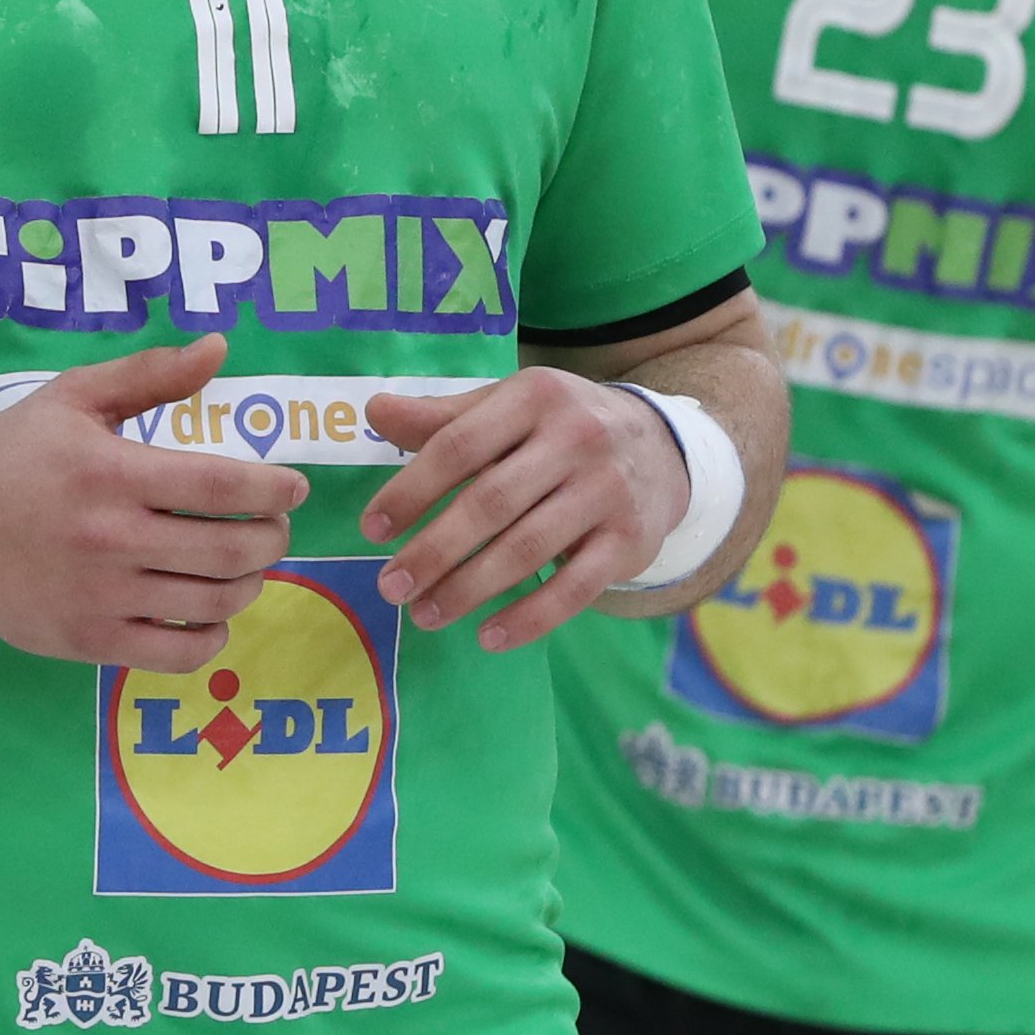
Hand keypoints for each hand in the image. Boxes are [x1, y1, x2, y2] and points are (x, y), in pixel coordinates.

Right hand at [0, 332, 301, 669]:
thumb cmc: (12, 456)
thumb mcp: (73, 398)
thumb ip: (150, 374)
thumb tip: (220, 348)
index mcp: (112, 474)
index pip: (220, 486)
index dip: (273, 490)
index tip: (292, 489)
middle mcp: (111, 539)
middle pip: (229, 550)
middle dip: (272, 539)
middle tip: (273, 527)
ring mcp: (101, 597)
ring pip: (212, 604)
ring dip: (250, 584)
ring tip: (245, 565)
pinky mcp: (89, 640)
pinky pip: (176, 653)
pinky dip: (212, 637)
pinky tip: (210, 613)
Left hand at [358, 370, 685, 651]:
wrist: (662, 449)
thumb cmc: (560, 429)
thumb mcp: (509, 407)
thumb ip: (444, 418)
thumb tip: (374, 412)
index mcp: (535, 396)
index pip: (460, 445)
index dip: (412, 490)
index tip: (372, 530)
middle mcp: (577, 437)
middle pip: (491, 502)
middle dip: (434, 550)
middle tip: (390, 587)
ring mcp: (607, 490)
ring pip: (528, 549)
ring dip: (470, 589)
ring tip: (425, 615)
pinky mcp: (630, 539)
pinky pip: (575, 589)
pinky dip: (529, 618)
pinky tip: (489, 637)